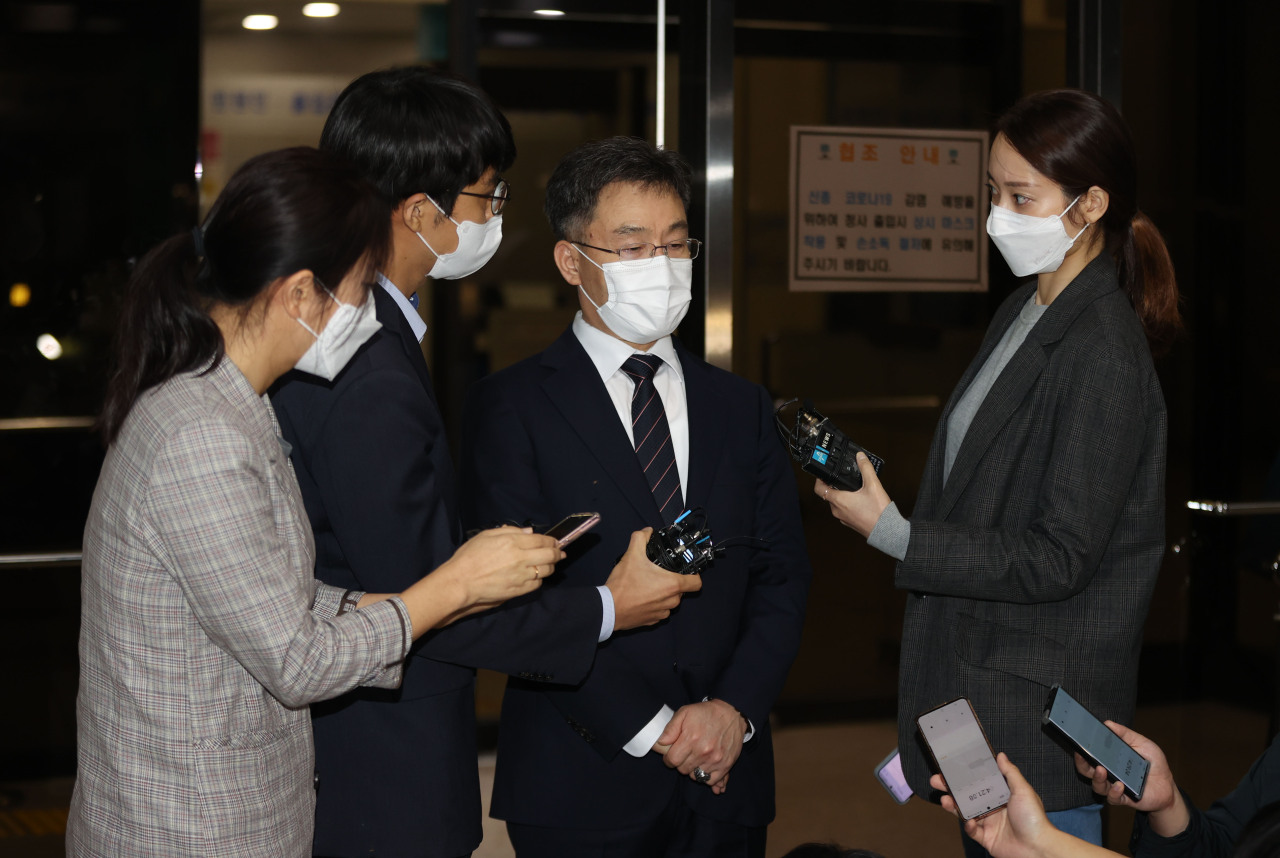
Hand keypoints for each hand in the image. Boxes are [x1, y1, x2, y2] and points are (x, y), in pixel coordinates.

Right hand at [428, 526, 561, 615]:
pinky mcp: (519, 590)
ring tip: (550, 564)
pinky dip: (539, 579)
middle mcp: (521, 558)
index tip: (555, 542)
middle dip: (557, 553)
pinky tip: (536, 576)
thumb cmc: (469, 556)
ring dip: (550, 566)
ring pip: (546, 570)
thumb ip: (510, 531)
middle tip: (559, 553)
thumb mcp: (486, 535)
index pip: (541, 540)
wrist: (460, 582)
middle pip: (549, 555)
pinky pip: (537, 584)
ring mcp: (521, 575)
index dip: (551, 541)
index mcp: (513, 542)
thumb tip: (529, 532)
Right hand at [607, 529, 702, 630]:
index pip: (696, 583)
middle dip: (673, 582)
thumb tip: (647, 531)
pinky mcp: (653, 621)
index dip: (694, 575)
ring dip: (663, 594)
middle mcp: (671, 601)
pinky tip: (642, 597)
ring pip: (670, 601)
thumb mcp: (632, 555)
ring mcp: (662, 613)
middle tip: (658, 574)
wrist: (608, 609)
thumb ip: (641, 538)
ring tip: (648, 585)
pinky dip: (654, 604)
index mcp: (672, 585)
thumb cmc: (623, 585)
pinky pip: (660, 611)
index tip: (685, 570)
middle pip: (681, 591)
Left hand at [654, 699, 746, 794]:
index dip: (669, 759)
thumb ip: (671, 728)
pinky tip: (705, 767)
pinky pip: (711, 781)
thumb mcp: (685, 712)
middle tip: (686, 754)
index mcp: (691, 738)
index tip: (672, 755)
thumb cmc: (706, 713)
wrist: (732, 713)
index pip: (672, 760)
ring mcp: (715, 760)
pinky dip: (706, 777)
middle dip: (681, 763)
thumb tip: (661, 742)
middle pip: (683, 770)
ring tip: (696, 759)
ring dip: (693, 770)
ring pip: (695, 776)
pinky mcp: (726, 765)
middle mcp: (703, 752)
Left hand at [814, 452, 889, 537]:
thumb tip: (860, 457)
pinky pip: (844, 510)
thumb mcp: (873, 485)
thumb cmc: (878, 512)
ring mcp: (843, 518)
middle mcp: (837, 510)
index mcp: (839, 500)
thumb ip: (865, 468)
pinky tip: (858, 499)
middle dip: (833, 486)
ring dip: (841, 495)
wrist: (886, 531)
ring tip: (852, 488)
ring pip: (836, 503)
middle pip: (828, 495)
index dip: (819, 480)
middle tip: (841, 478)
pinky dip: (847, 503)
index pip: (819, 489)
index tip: (823, 474)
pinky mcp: (850, 523)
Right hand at [932, 753, 1058, 857]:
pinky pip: (972, 831)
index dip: (966, 775)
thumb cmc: (1034, 819)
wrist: (1037, 848)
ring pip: (966, 812)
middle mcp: (994, 808)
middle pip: (968, 796)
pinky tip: (969, 821)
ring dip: (954, 806)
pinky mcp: (986, 838)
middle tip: (937, 781)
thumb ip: (1010, 773)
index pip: (979, 782)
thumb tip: (1001, 756)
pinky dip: (968, 826)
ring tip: (945, 800)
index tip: (953, 767)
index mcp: (1002, 795)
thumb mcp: (1023, 791)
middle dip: (952, 789)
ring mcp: (989, 823)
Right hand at [1075, 722, 1185, 835]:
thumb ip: (1125, 734)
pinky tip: (1120, 785)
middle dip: (1082, 764)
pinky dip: (1114, 792)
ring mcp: (1115, 787)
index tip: (1078, 743)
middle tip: (1083, 756)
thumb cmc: (1153, 763)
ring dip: (1097, 778)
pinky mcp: (1124, 798)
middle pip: (1087, 771)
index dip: (1082, 751)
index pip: (1090, 755)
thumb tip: (1107, 723)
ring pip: (1098, 786)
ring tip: (1101, 770)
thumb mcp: (1141, 743)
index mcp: (1109, 759)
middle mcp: (1108, 774)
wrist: (1168, 785)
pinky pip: (1113, 798)